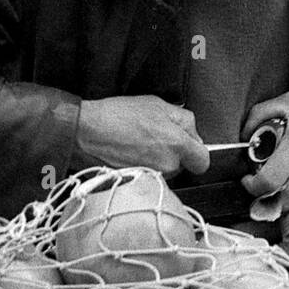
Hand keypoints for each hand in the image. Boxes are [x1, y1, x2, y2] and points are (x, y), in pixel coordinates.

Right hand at [74, 96, 211, 176]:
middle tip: (155, 137)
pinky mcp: (137, 183)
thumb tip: (192, 131)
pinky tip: (130, 153)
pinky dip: (143, 167)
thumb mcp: (157, 104)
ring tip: (138, 143)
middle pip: (182, 165)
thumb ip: (182, 119)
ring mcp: (152, 177)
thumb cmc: (118, 115)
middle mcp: (167, 165)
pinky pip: (149, 176)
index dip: (196, 151)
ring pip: (165, 171)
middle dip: (173, 153)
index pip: (203, 161)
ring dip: (157, 160)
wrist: (85, 132)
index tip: (188, 145)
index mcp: (177, 144)